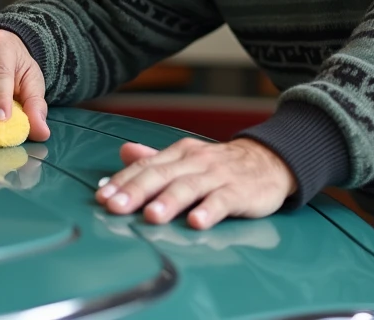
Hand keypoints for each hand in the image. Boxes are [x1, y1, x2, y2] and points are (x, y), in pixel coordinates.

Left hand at [95, 138, 295, 229]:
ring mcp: (218, 175)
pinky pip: (223, 200)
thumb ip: (155, 159)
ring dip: (169, 201)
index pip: (146, 166)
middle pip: (162, 175)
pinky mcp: (240, 191)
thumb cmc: (222, 165)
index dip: (123, 181)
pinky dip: (209, 210)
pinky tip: (196, 222)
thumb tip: (123, 152)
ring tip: (151, 216)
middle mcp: (196, 162)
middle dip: (137, 191)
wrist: (270, 161)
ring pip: (190, 186)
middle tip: (116, 206)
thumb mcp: (187, 158)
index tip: (103, 196)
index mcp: (180, 154)